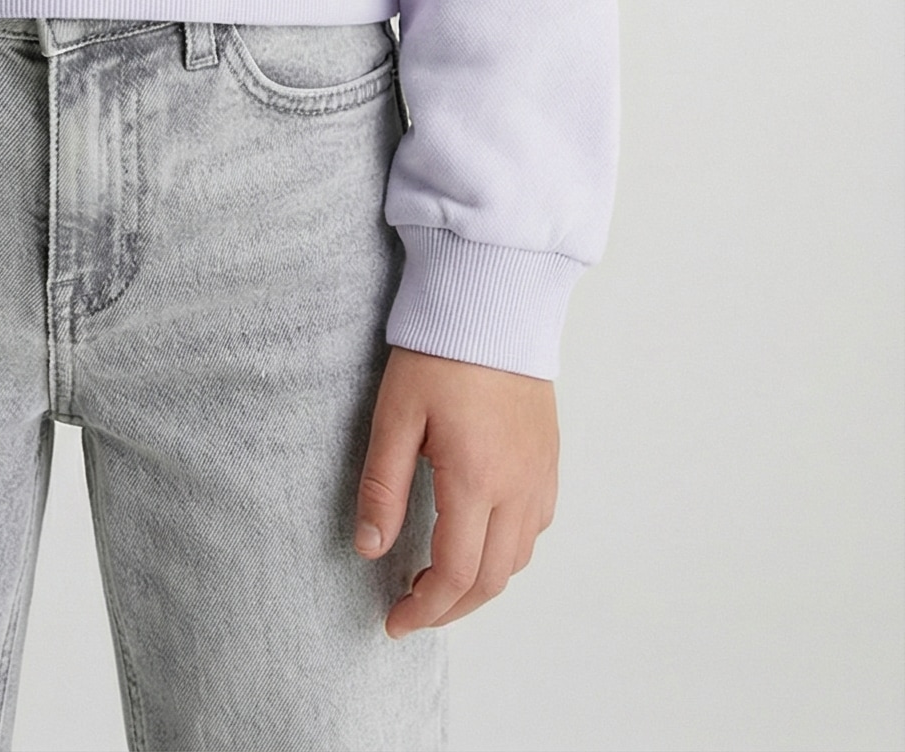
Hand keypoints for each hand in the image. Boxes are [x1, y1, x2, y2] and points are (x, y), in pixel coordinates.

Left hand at [354, 344, 558, 634]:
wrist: (493, 299)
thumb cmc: (439, 352)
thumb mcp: (395, 415)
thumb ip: (383, 486)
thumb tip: (370, 550)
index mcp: (477, 480)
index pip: (456, 575)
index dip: (424, 610)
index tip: (393, 621)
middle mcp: (519, 488)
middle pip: (493, 580)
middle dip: (451, 608)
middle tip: (412, 610)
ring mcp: (541, 474)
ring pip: (520, 558)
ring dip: (482, 583)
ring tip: (440, 581)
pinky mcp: (549, 458)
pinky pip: (537, 526)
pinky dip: (509, 550)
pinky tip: (480, 538)